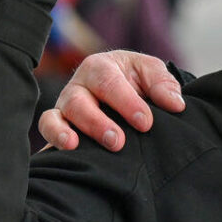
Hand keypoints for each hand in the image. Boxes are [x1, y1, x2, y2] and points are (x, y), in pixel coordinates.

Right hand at [36, 50, 185, 150]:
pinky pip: (46, 132)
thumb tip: (176, 104)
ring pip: (54, 117)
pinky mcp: (56, 126)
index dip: (127, 103)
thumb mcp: (151, 72)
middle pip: (78, 101)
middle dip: (97, 123)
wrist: (124, 89)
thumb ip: (163, 84)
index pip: (110, 83)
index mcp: (101, 67)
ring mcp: (64, 107)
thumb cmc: (136, 79)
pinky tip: (63, 154)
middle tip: (117, 142)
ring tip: (76, 147)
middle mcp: (78, 86)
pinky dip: (51, 142)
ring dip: (65, 133)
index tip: (146, 123)